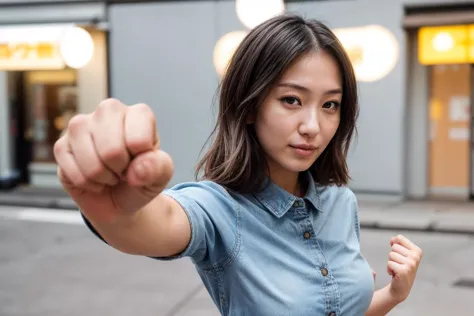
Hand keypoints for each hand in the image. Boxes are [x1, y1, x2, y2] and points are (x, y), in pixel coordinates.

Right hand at [53, 98, 173, 222]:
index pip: (139, 140)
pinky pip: (72, 171)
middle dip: (120, 170)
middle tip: (125, 170)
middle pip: (112, 150)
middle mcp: (109, 111)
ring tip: (111, 174)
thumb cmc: (142, 178)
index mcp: (138, 114)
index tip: (143, 162)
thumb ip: (158, 168)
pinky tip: (94, 179)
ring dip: (103, 178)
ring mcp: (81, 125)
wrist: (120, 198)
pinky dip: (87, 184)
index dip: (142, 162)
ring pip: (91, 162)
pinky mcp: (62, 144)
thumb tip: (137, 168)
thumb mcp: (160, 176)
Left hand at [386, 235, 422, 303]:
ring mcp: (411, 264)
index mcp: (417, 251)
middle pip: (394, 247)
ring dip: (391, 262)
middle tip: (399, 264)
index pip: (399, 238)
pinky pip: (389, 263)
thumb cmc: (401, 268)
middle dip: (393, 255)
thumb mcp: (401, 253)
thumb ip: (397, 242)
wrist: (401, 287)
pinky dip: (389, 269)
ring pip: (391, 255)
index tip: (400, 255)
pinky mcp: (404, 271)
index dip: (395, 245)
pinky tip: (395, 274)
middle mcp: (416, 257)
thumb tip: (393, 239)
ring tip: (397, 269)